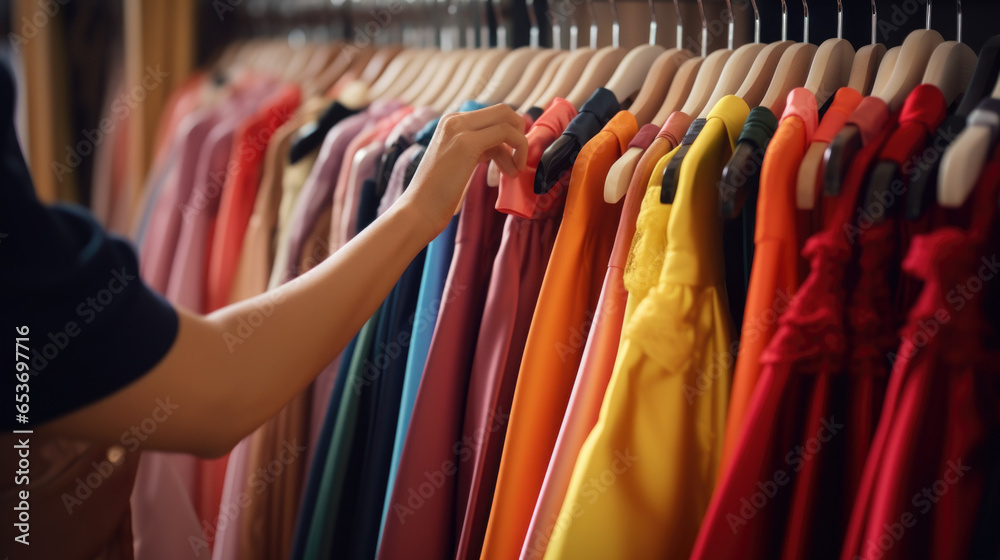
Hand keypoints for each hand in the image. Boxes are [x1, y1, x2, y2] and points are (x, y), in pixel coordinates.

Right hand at [404, 104, 527, 231]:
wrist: (419, 210)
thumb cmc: (438, 195)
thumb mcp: (460, 163)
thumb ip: (478, 150)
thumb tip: (504, 150)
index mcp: (450, 122)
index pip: (492, 115)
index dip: (510, 133)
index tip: (512, 157)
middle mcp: (453, 119)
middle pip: (502, 111)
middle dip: (519, 133)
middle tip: (519, 158)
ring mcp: (459, 128)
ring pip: (506, 119)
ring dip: (519, 145)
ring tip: (514, 171)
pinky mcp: (466, 142)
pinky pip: (506, 133)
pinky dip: (518, 149)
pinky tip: (511, 172)